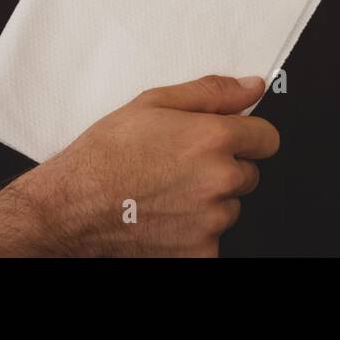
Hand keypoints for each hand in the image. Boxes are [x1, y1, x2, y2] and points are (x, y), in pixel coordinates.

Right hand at [0, 75, 277, 256]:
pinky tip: (165, 215)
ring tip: (167, 190)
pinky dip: (195, 231)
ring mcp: (210, 220)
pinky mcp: (199, 252)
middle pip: (249, 174)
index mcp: (214, 139)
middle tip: (182, 165)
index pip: (268, 138)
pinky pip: (213, 238)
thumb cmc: (106, 155)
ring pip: (230, 206)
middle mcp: (219, 180)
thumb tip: (252, 87)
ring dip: (209, 200)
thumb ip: (213, 93)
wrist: (71, 206)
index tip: (232, 139)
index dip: (248, 135)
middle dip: (224, 167)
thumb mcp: (155, 103)